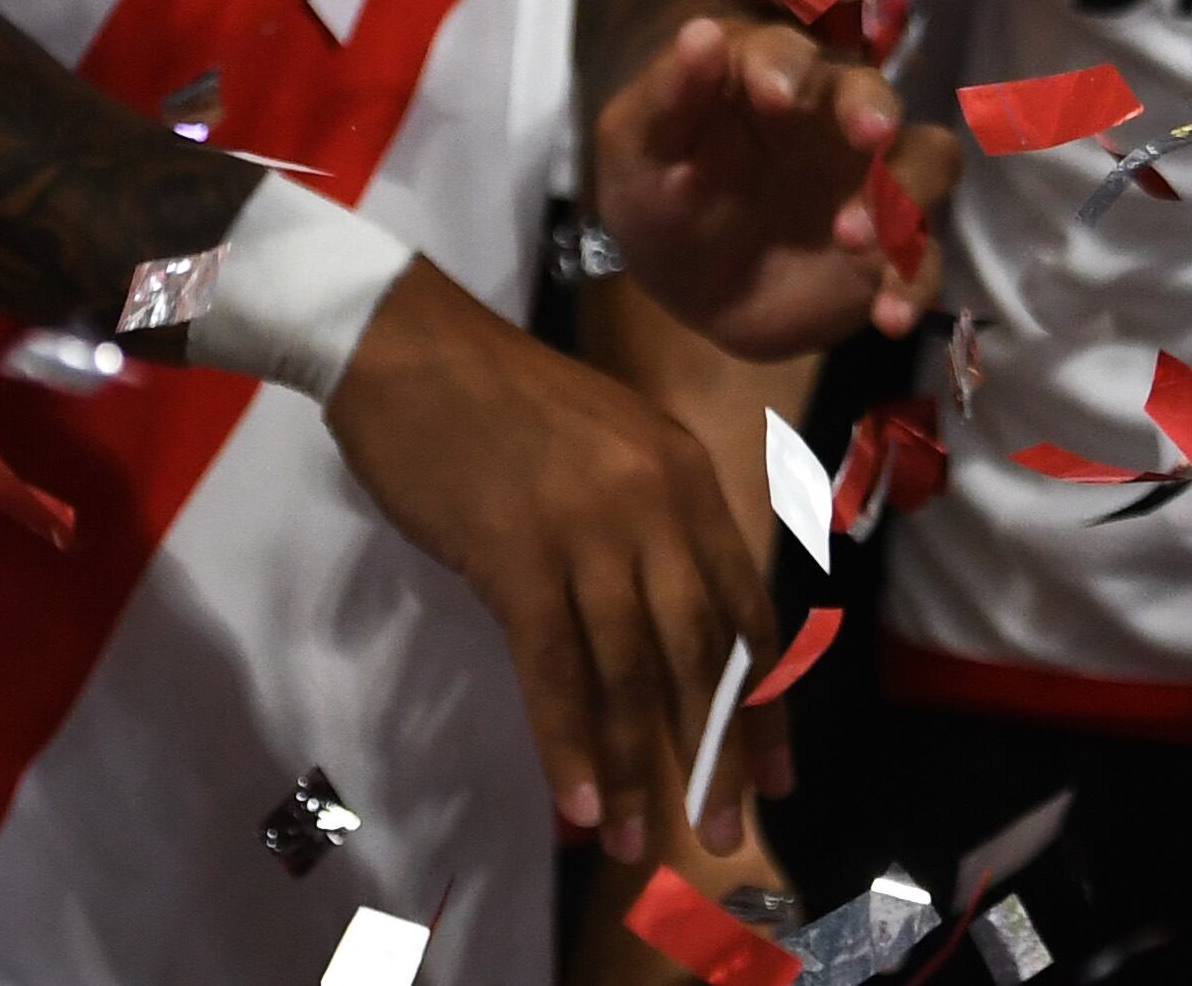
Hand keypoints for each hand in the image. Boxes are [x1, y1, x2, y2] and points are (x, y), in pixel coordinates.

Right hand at [326, 263, 773, 859]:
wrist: (414, 348)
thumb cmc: (507, 401)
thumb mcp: (615, 449)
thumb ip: (650, 529)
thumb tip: (669, 628)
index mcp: (690, 479)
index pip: (747, 606)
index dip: (767, 697)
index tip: (777, 772)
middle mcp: (657, 506)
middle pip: (703, 651)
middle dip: (718, 751)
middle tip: (724, 833)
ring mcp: (588, 531)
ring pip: (631, 672)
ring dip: (639, 767)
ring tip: (640, 842)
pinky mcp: (516, 557)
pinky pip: (555, 668)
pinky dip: (570, 744)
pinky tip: (581, 803)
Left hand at [596, 14, 954, 357]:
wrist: (694, 288)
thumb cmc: (663, 200)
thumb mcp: (638, 154)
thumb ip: (666, 99)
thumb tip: (699, 33)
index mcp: (769, 80)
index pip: (784, 53)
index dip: (785, 66)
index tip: (774, 95)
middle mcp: (835, 117)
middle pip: (872, 93)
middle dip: (872, 109)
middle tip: (868, 134)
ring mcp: (873, 178)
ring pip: (925, 159)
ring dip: (903, 192)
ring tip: (854, 240)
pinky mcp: (895, 244)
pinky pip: (925, 255)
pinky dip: (915, 283)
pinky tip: (890, 318)